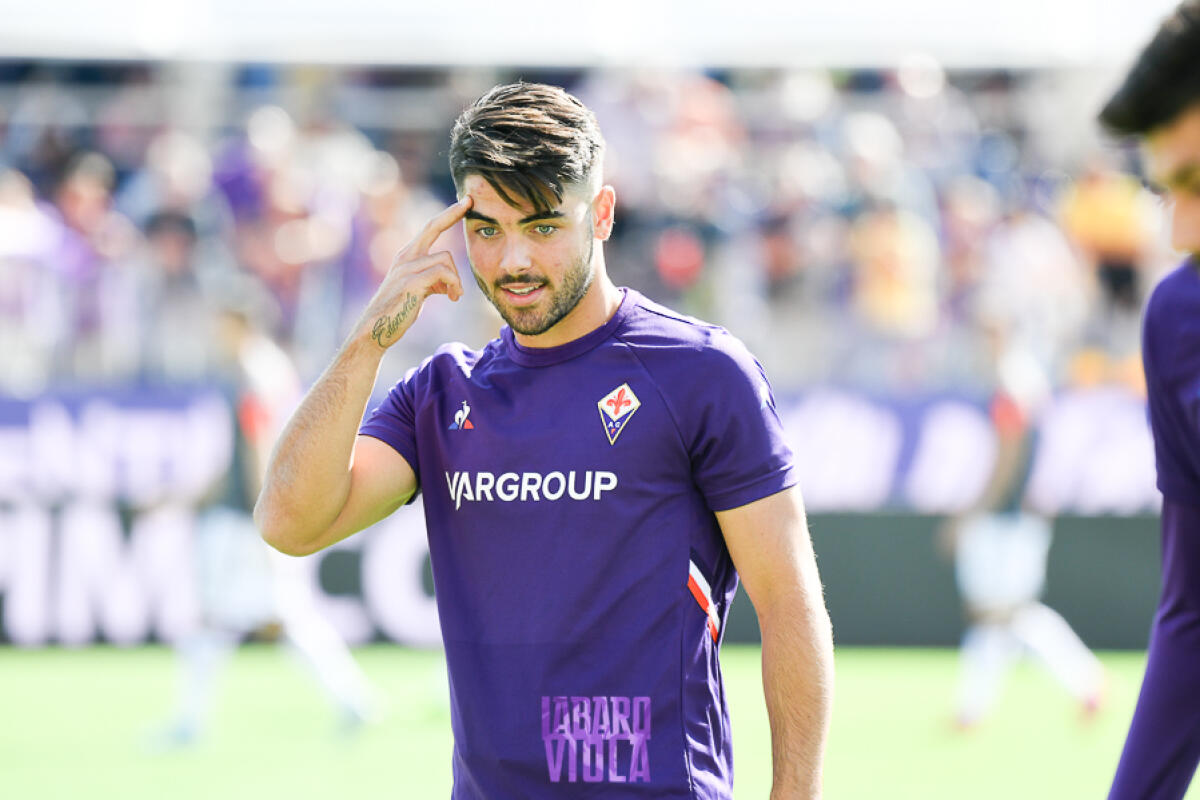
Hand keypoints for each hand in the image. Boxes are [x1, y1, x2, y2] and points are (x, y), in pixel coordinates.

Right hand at [358, 195, 472, 349]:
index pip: (430, 228)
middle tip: (470, 202)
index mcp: (407, 256)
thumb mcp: (419, 290)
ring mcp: (406, 268)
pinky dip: (454, 285)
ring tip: (454, 295)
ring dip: (457, 279)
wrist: (376, 330)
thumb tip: (450, 284)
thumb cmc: (398, 311)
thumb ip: (433, 281)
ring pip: (446, 258)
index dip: (448, 213)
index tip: (465, 201)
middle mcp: (405, 256)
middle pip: (433, 226)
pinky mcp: (411, 282)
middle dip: (453, 212)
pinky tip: (452, 298)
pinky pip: (443, 273)